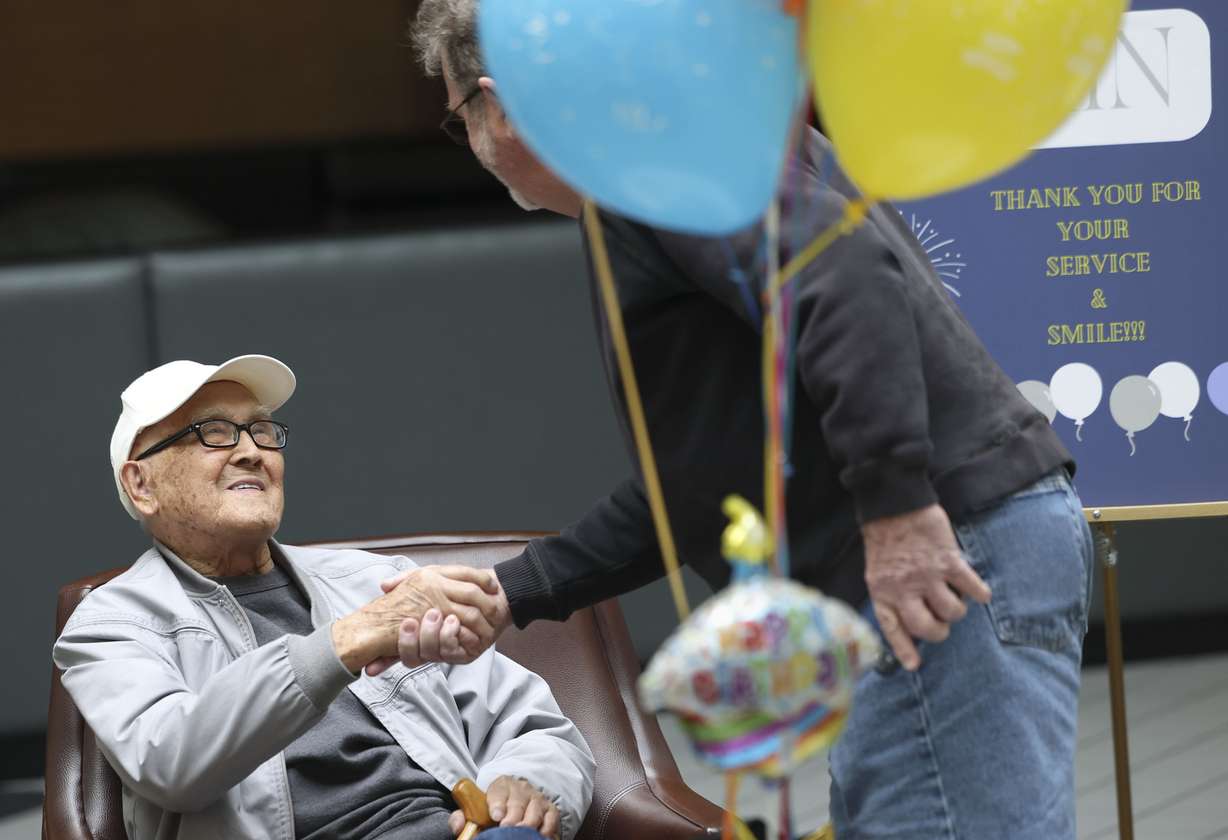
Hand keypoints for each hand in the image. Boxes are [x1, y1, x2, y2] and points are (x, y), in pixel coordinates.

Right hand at [363, 567, 511, 674]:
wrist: (493, 589)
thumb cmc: (456, 585)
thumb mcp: (428, 579)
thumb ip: (405, 582)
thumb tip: (384, 585)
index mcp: (417, 635)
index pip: (399, 650)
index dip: (395, 646)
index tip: (402, 625)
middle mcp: (430, 647)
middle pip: (412, 656)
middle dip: (412, 639)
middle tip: (416, 620)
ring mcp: (448, 652)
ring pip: (432, 653)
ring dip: (433, 635)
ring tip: (437, 616)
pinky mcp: (468, 652)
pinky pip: (454, 651)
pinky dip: (451, 635)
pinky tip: (453, 622)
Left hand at [447, 776, 559, 838]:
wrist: (513, 804)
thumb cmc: (493, 811)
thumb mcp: (476, 811)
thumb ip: (463, 818)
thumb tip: (458, 825)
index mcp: (501, 786)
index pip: (499, 791)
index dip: (498, 803)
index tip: (496, 815)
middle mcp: (521, 790)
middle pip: (518, 802)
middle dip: (513, 817)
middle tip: (507, 828)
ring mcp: (537, 799)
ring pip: (536, 811)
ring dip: (529, 824)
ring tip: (521, 834)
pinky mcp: (550, 811)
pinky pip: (551, 820)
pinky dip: (546, 830)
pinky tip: (537, 837)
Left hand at [861, 504, 990, 670]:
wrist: (894, 503)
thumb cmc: (885, 538)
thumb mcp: (877, 570)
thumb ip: (890, 594)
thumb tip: (907, 619)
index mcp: (882, 591)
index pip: (893, 629)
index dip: (904, 649)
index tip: (914, 666)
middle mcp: (903, 588)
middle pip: (927, 628)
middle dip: (939, 632)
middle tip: (942, 623)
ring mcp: (926, 575)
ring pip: (951, 612)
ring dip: (958, 610)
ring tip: (956, 600)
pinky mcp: (947, 560)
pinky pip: (970, 587)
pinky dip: (979, 593)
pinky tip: (981, 593)